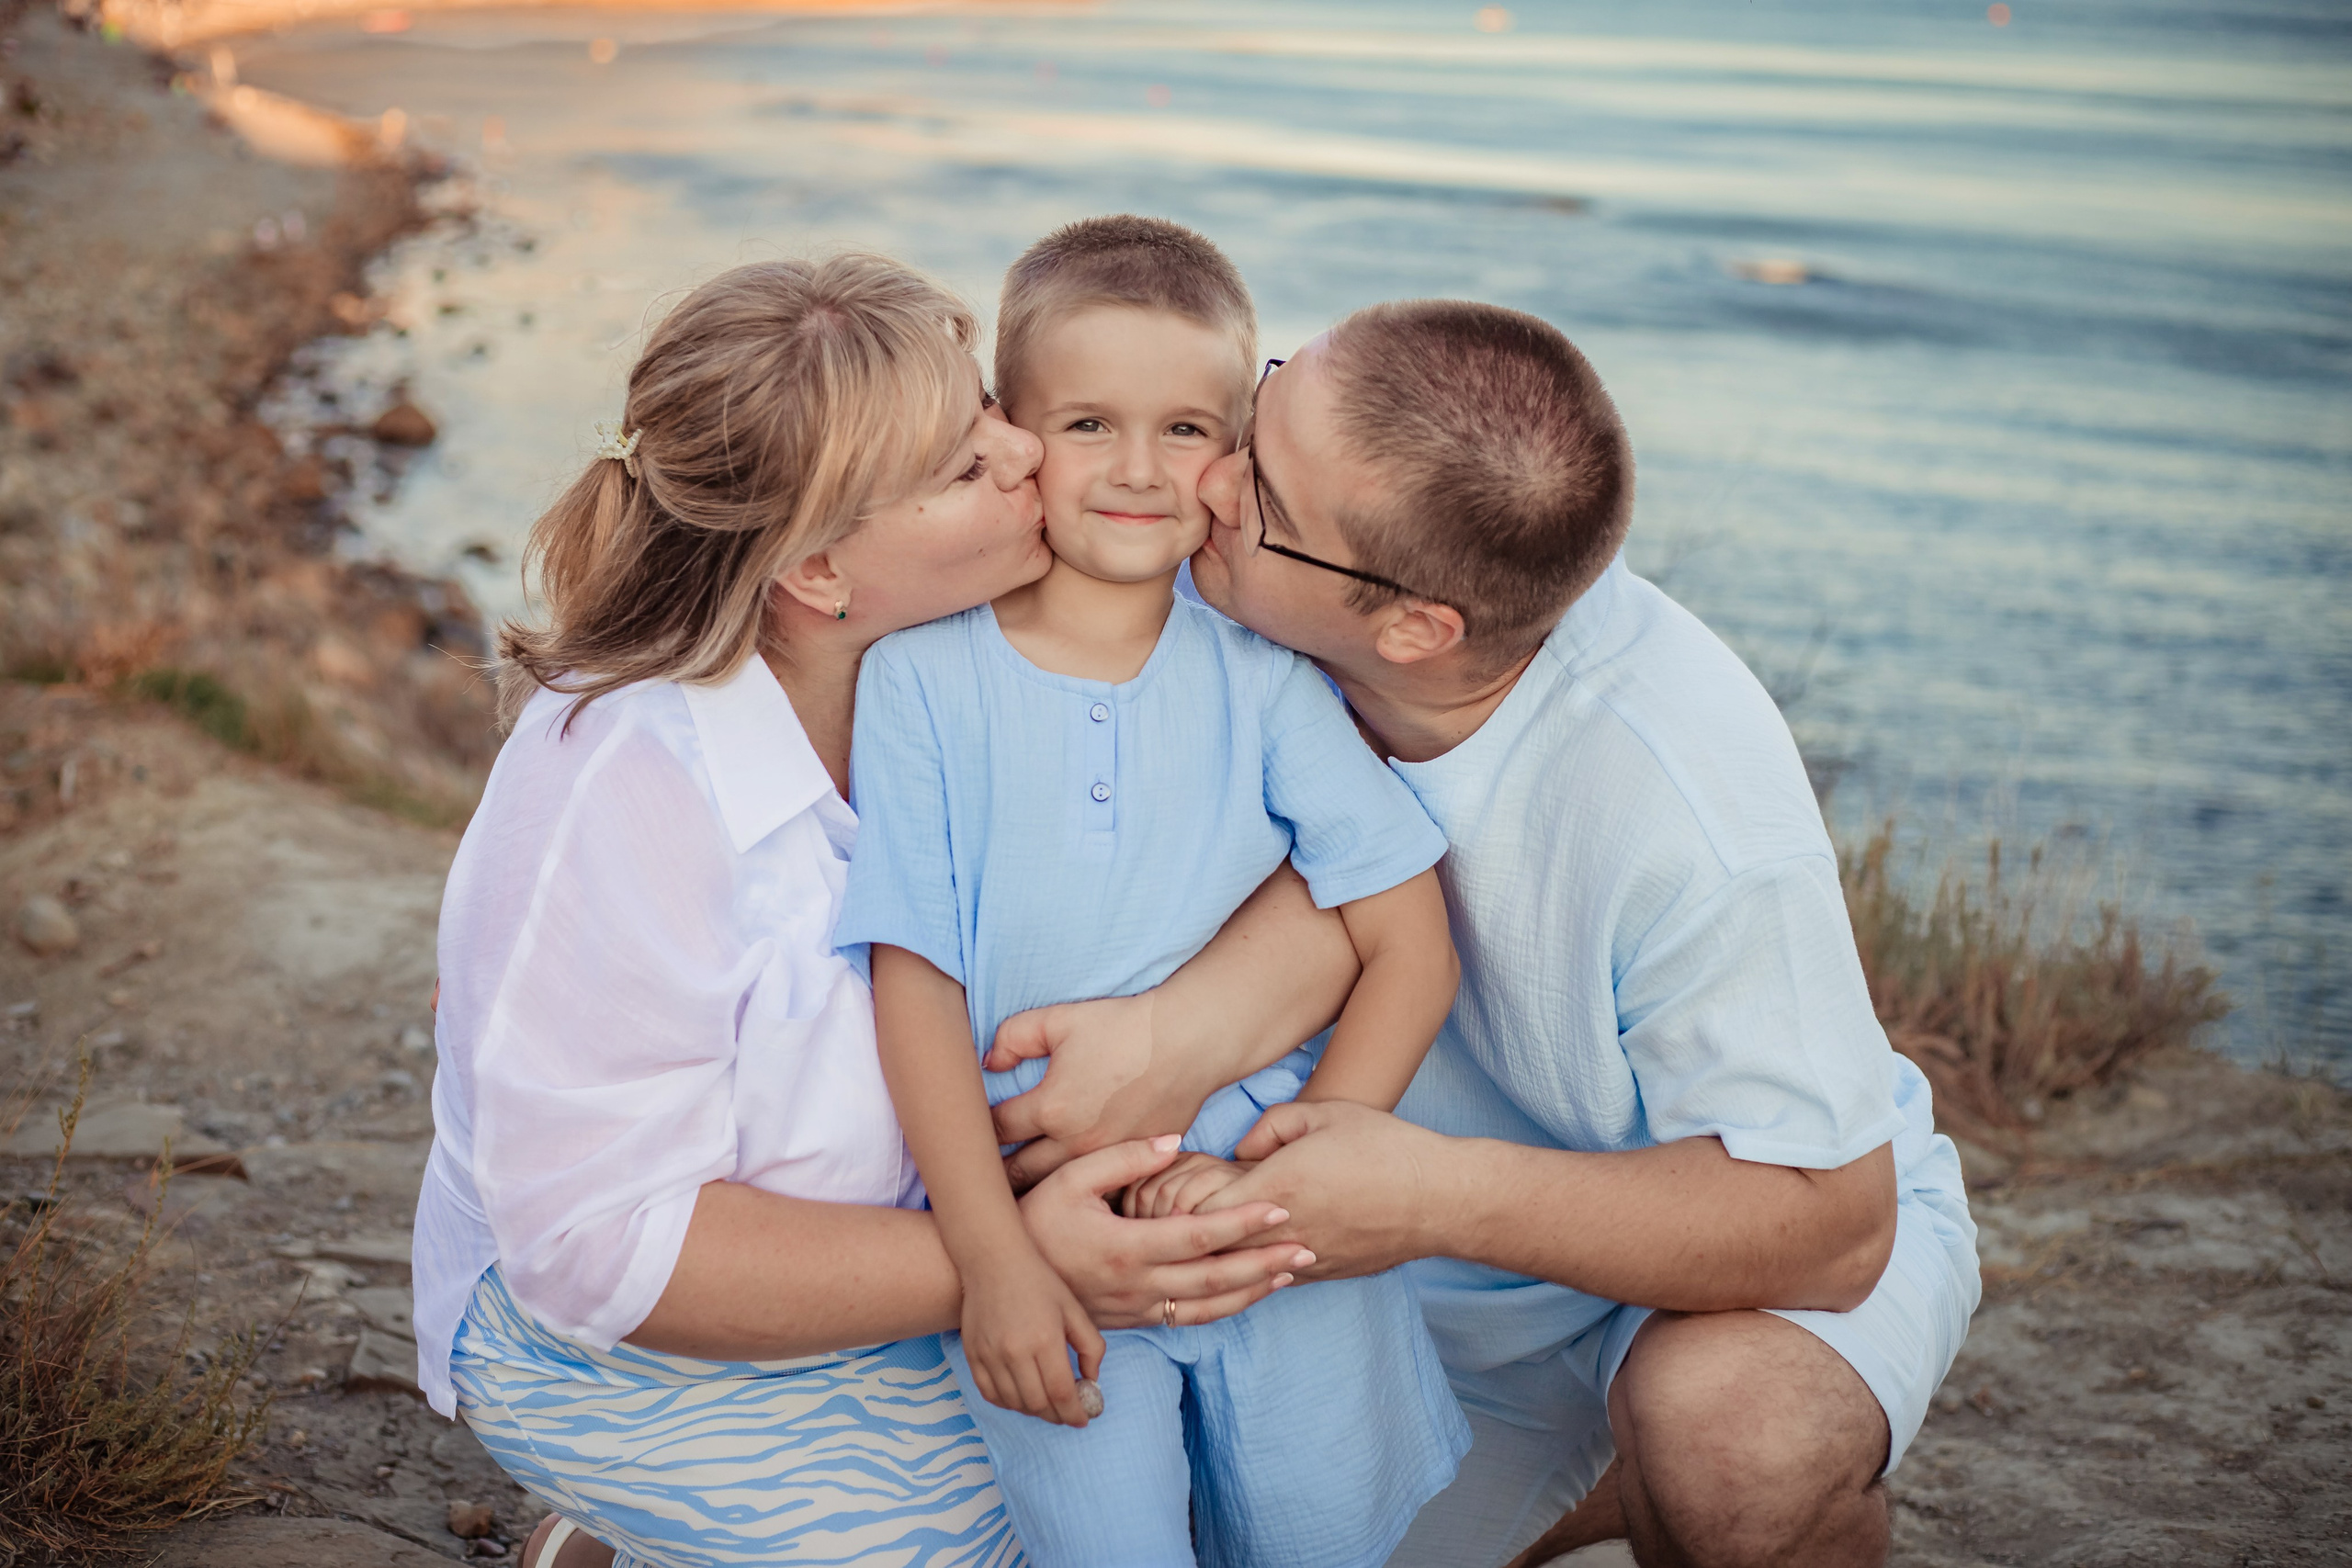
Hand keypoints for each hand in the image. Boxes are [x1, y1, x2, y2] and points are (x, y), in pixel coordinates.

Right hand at [958, 1245, 1103, 1426]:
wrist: (994, 1260)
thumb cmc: (1039, 1282)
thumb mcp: (1075, 1310)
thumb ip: (1091, 1347)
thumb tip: (1091, 1380)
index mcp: (1045, 1340)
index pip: (1062, 1394)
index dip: (1075, 1413)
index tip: (1084, 1419)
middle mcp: (1015, 1353)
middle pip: (1038, 1404)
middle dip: (1057, 1416)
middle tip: (1068, 1413)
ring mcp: (990, 1355)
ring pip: (1014, 1403)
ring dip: (1034, 1411)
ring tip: (1047, 1404)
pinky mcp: (972, 1355)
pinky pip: (989, 1394)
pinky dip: (1008, 1402)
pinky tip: (1021, 1396)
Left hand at [990, 993, 1218, 1190]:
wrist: (1190, 1041)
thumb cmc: (1124, 1027)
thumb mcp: (1060, 1019)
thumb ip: (1012, 1038)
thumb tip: (989, 1064)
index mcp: (1051, 1108)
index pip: (995, 1131)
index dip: (974, 1131)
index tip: (965, 1132)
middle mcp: (1076, 1143)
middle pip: (1018, 1174)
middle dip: (993, 1174)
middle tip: (975, 1174)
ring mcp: (1108, 1158)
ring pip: (1055, 1188)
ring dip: (1032, 1188)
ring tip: (1011, 1189)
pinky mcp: (1135, 1162)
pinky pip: (1098, 1187)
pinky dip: (1078, 1189)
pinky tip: (1065, 1188)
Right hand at [1022, 1136, 1314, 1328]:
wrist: (1002, 1281)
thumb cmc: (1034, 1220)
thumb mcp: (1070, 1178)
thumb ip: (1123, 1157)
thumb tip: (1174, 1142)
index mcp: (1126, 1248)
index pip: (1198, 1236)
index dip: (1242, 1223)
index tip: (1280, 1208)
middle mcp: (1137, 1285)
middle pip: (1215, 1277)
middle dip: (1265, 1262)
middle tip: (1308, 1246)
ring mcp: (1136, 1308)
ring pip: (1207, 1306)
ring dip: (1253, 1291)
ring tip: (1290, 1273)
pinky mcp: (1134, 1321)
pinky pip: (1188, 1319)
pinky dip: (1225, 1308)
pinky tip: (1249, 1294)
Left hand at [1200, 1101, 1453, 1279]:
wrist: (1439, 1199)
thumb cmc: (1384, 1147)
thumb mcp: (1322, 1114)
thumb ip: (1269, 1126)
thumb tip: (1240, 1150)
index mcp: (1275, 1188)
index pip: (1195, 1208)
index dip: (1179, 1195)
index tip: (1183, 1177)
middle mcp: (1281, 1233)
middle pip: (1206, 1247)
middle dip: (1187, 1228)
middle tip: (1180, 1208)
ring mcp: (1300, 1261)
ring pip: (1233, 1269)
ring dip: (1216, 1250)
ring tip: (1210, 1229)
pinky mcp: (1318, 1276)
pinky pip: (1266, 1277)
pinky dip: (1248, 1263)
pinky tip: (1251, 1244)